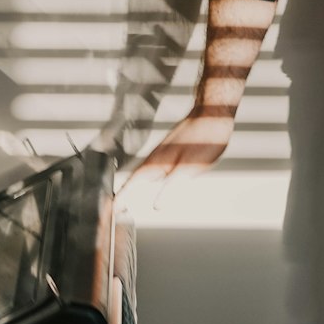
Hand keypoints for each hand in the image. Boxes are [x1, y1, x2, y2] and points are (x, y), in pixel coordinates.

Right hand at [117, 110, 233, 205]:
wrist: (210, 116)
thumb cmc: (202, 140)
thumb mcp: (187, 169)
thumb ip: (170, 187)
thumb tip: (156, 205)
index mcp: (157, 162)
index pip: (134, 182)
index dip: (123, 195)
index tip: (113, 207)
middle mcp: (157, 158)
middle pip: (135, 178)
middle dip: (125, 191)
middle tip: (116, 206)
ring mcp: (163, 153)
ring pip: (144, 172)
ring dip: (134, 184)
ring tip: (127, 196)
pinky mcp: (171, 151)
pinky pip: (155, 167)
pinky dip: (148, 177)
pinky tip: (153, 180)